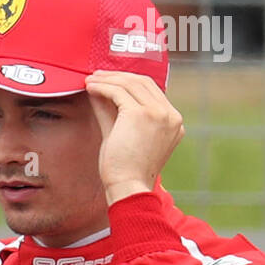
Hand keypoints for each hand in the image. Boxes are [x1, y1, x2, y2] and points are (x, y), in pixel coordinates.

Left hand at [84, 71, 183, 206]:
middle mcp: (170, 115)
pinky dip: (103, 87)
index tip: (110, 81)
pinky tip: (91, 88)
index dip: (129, 82)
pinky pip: (118, 91)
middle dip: (118, 76)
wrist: (128, 189)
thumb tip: (100, 91)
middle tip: (98, 76)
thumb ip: (113, 112)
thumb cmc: (125, 171)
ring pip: (130, 84)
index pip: (152, 91)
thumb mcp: (122, 136)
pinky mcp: (141, 114)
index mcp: (173, 122)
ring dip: (108, 79)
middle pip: (143, 82)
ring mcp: (158, 113)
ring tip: (91, 81)